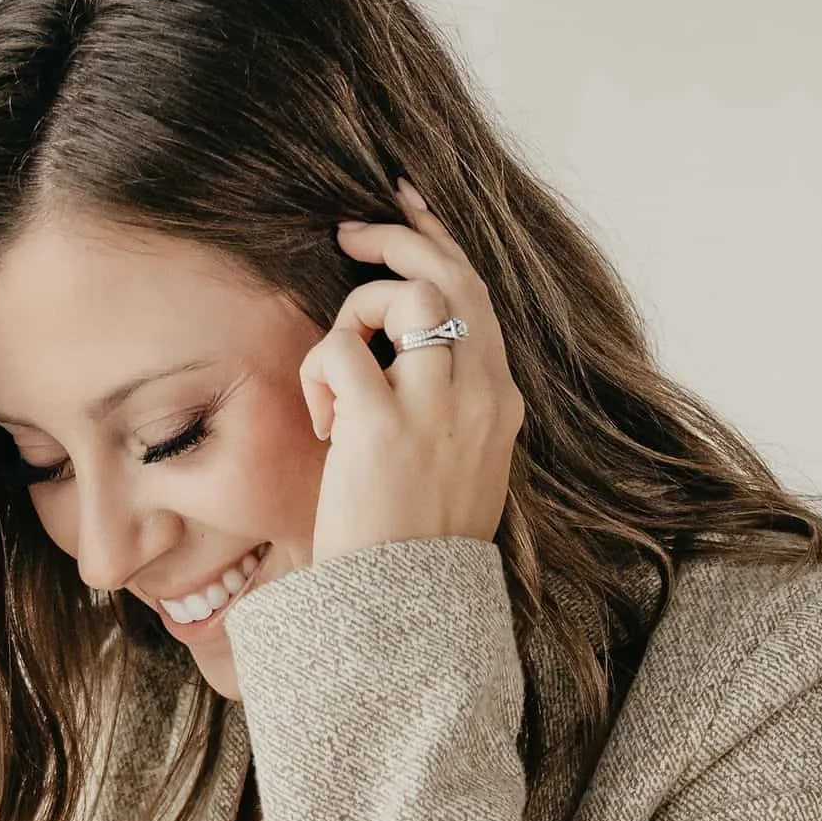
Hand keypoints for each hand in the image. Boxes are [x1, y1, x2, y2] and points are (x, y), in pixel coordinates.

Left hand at [299, 177, 524, 570]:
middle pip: (450, 275)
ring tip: (337, 370)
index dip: (440, 241)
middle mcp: (480, 395)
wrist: (406, 614)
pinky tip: (322, 424)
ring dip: (357, 312)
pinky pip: (342, 348)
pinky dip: (320, 371)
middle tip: (350, 228)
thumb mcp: (462, 475)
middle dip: (400, 234)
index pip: (479, 295)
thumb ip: (453, 415)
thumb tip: (408, 370)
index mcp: (502, 403)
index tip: (407, 206)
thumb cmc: (418, 553)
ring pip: (406, 296)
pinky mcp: (382, 425)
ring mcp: (436, 407)